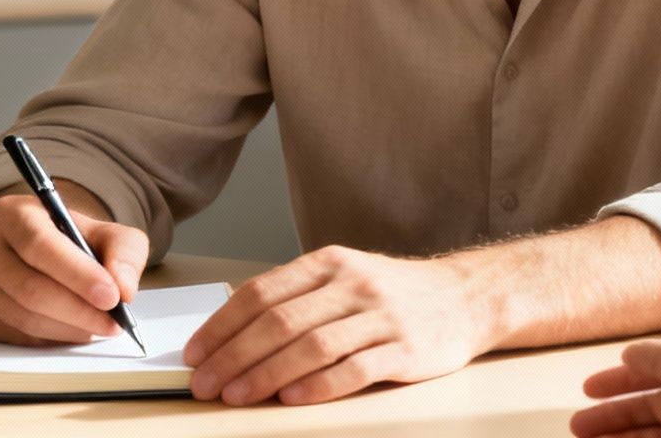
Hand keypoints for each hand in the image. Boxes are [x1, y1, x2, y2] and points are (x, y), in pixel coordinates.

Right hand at [0, 189, 148, 345]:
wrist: (48, 251)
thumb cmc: (77, 241)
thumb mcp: (110, 233)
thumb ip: (125, 252)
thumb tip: (124, 288)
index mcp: (12, 214)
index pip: (40, 245)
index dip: (77, 274)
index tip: (111, 297)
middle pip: (30, 288)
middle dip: (79, 310)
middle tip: (113, 322)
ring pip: (24, 317)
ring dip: (69, 328)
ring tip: (100, 327)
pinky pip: (16, 336)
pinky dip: (52, 338)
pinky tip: (75, 330)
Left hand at [182, 245, 486, 405]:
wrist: (466, 298)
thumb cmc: (394, 294)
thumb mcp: (345, 277)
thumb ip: (297, 296)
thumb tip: (230, 331)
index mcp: (331, 263)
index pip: (262, 293)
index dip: (222, 326)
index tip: (195, 354)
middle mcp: (354, 284)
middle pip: (280, 322)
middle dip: (233, 357)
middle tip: (205, 385)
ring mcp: (382, 316)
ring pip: (312, 346)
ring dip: (266, 375)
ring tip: (237, 396)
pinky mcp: (406, 349)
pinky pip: (355, 369)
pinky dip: (319, 385)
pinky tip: (292, 398)